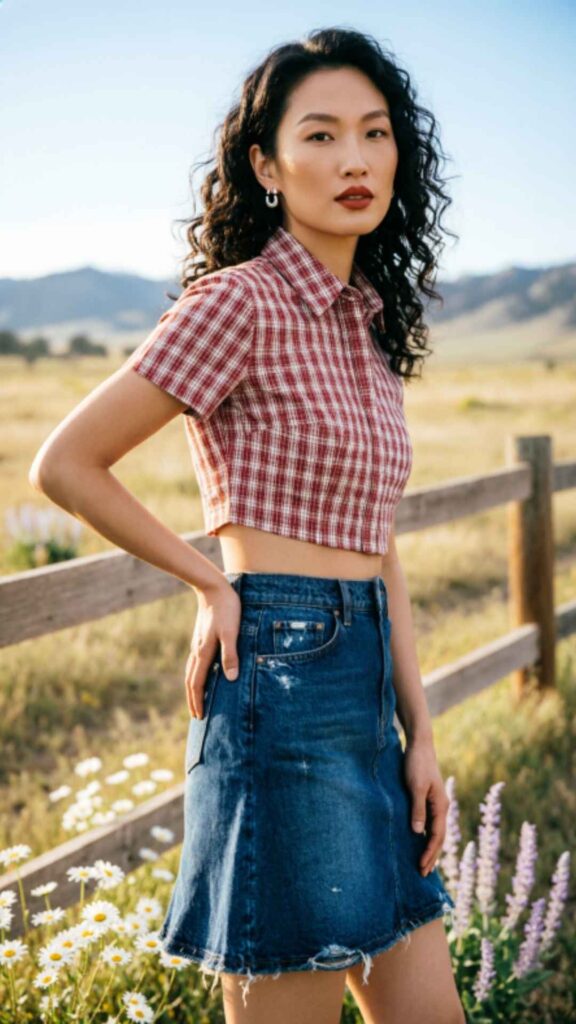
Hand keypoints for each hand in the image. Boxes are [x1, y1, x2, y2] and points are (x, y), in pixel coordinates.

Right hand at [184, 581, 241, 719]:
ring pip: (191, 671)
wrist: (212, 588)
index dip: (198, 701)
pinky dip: (195, 675)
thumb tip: (230, 678)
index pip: (197, 683)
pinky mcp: (200, 638)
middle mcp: (197, 650)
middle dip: (193, 699)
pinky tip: (201, 674)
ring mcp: (197, 644)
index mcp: (204, 652)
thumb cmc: (226, 609)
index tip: (200, 716)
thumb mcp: (232, 632)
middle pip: (190, 680)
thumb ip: (230, 654)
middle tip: (197, 716)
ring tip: (196, 700)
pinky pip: (194, 662)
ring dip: (192, 688)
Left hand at [403, 737, 449, 876]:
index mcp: (441, 806)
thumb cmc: (417, 764)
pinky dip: (426, 836)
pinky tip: (419, 841)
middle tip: (423, 874)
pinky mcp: (429, 799)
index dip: (429, 853)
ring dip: (430, 848)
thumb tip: (417, 833)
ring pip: (435, 831)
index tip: (421, 867)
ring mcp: (436, 803)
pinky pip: (430, 823)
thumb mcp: (416, 787)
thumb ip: (417, 809)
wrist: (420, 745)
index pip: (436, 836)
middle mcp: (441, 807)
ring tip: (424, 864)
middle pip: (438, 837)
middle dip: (431, 856)